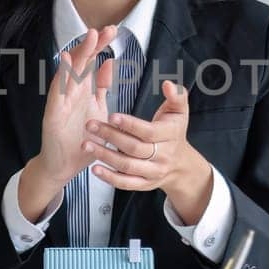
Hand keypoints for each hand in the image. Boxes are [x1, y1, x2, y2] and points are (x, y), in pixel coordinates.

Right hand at [20, 26, 117, 218]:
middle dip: (94, 45)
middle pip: (82, 62)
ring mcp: (61, 101)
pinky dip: (61, 76)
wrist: (62, 167)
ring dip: (80, 54)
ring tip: (90, 37)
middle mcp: (72, 92)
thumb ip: (102, 89)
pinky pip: (57, 91)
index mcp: (84, 91)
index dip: (101, 46)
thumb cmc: (80, 141)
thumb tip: (109, 64)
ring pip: (70, 72)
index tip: (114, 30)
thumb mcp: (98, 111)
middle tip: (106, 29)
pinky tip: (65, 61)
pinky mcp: (53, 113)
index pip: (93, 62)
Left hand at [85, 80, 212, 222]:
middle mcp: (163, 156)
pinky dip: (109, 177)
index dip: (129, 124)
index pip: (148, 131)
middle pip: (134, 148)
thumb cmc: (175, 132)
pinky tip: (95, 168)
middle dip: (110, 136)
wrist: (181, 164)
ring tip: (87, 144)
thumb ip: (176, 95)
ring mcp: (153, 172)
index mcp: (170, 135)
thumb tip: (167, 84)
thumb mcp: (180, 111)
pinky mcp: (144, 184)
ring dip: (105, 156)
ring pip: (127, 166)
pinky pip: (126, 183)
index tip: (112, 116)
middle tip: (90, 125)